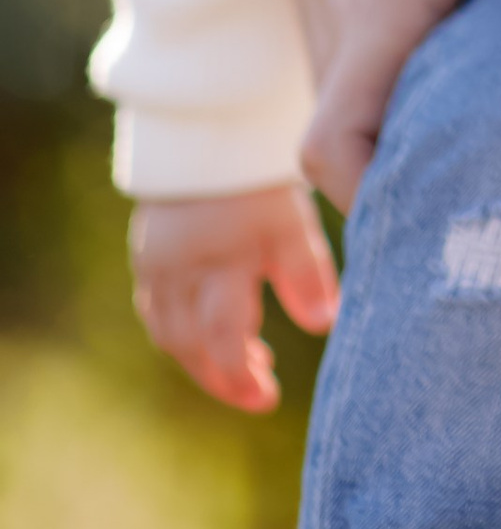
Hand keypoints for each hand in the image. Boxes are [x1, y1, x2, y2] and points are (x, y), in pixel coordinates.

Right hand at [130, 179, 337, 413]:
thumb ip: (307, 271)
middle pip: (190, 345)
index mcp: (220, 257)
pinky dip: (184, 335)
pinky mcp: (146, 259)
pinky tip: (215, 336)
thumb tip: (325, 325)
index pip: (223, 335)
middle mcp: (180, 267)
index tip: (269, 398)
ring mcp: (156, 265)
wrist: (210, 130)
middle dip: (224, 377)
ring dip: (204, 360)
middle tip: (261, 392)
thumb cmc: (259, 177)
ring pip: (170, 334)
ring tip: (249, 364)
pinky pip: (157, 314)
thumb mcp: (292, 220)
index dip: (242, 377)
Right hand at [274, 0, 500, 212]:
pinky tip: (450, 168)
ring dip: (400, 177)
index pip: (332, 142)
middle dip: (405, 214)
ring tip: (483, 226)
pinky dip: (389, 145)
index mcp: (379, 22)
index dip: (367, 199)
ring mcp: (325, 56)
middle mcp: (339, 53)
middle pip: (348, 173)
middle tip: (494, 252)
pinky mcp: (331, 51)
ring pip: (347, 149)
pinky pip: (347, 121)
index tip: (425, 222)